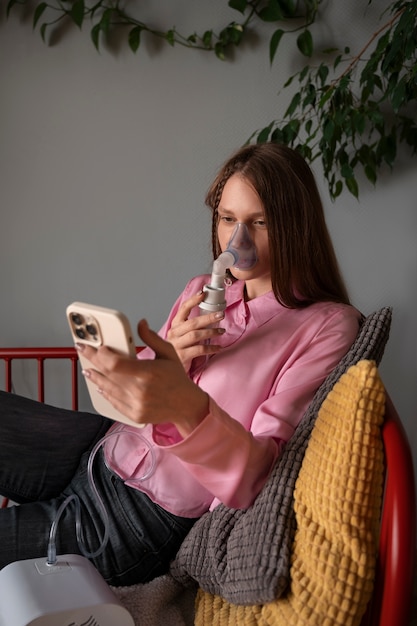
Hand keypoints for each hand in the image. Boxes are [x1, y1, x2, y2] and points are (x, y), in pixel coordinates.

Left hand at [78, 320, 208, 436]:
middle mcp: (140, 391)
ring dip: (95, 377)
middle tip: (84, 351)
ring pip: (107, 389)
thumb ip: (151, 338)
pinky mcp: (134, 414)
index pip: (115, 363)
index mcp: (147, 373)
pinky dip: (105, 393)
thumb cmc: (177, 378)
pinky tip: (100, 386)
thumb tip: (141, 323)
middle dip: (93, 360)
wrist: (186, 405)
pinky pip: (114, 402)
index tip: (97, 346)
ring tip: (88, 369)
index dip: (102, 354)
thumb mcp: (168, 353)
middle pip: (107, 374)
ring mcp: (136, 405)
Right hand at [167, 291, 224, 370]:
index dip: (193, 300)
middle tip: (221, 315)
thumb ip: (191, 325)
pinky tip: (218, 347)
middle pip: (193, 323)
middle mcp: (174, 333)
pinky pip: (199, 350)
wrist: (167, 368)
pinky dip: (210, 348)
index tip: (203, 294)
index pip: (183, 309)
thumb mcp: (181, 334)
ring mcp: (177, 345)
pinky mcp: (182, 356)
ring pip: (195, 335)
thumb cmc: (178, 348)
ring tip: (221, 331)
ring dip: (211, 332)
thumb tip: (210, 314)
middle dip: (208, 318)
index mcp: (175, 325)